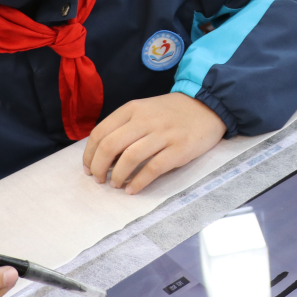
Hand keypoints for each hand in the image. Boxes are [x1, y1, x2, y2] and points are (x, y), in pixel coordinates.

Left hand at [82, 93, 225, 193]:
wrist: (208, 106)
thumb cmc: (171, 113)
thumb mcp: (145, 110)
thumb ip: (125, 127)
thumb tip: (103, 156)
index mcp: (132, 109)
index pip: (100, 132)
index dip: (89, 154)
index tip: (89, 168)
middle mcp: (145, 120)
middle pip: (111, 146)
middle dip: (99, 167)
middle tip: (99, 180)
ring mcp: (163, 134)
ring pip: (129, 158)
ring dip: (117, 176)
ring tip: (116, 185)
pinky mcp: (179, 149)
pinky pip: (153, 169)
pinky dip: (138, 182)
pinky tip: (133, 189)